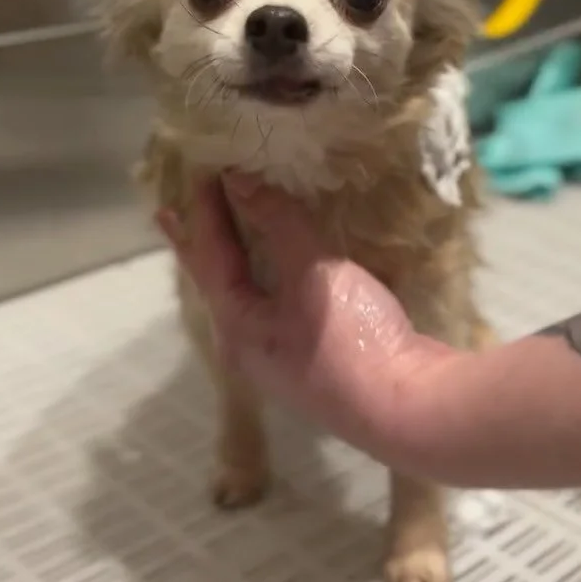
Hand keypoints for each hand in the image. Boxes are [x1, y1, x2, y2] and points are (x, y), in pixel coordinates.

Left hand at [158, 174, 456, 471]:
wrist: (409, 410)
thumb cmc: (351, 340)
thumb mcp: (311, 273)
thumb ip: (276, 222)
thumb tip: (238, 180)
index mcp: (237, 328)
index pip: (210, 259)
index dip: (205, 214)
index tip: (199, 172)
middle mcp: (250, 348)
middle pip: (218, 282)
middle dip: (200, 247)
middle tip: (171, 216)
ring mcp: (284, 359)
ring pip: (248, 295)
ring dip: (237, 260)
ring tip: (227, 235)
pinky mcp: (318, 360)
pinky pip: (279, 305)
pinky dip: (272, 275)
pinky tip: (286, 269)